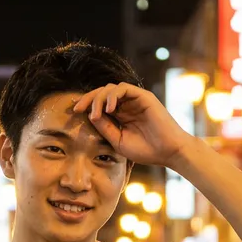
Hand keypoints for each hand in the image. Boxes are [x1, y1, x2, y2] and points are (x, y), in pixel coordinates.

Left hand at [72, 83, 190, 167]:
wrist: (168, 152)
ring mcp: (134, 99)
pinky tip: (108, 109)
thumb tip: (90, 116)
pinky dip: (112, 96)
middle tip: (77, 108)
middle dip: (87, 99)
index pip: (99, 104)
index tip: (73, 112)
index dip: (86, 105)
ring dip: (98, 98)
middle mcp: (126, 105)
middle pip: (101, 93)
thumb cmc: (146, 150)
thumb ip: (105, 128)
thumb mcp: (118, 141)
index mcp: (120, 115)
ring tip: (95, 113)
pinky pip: (123, 89)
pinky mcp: (143, 96)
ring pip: (110, 89)